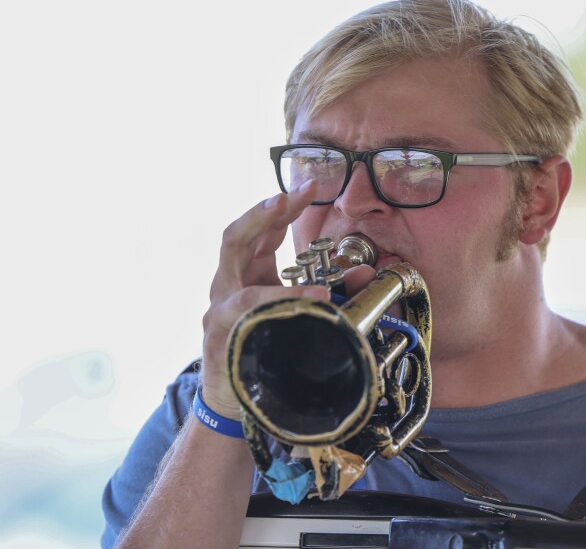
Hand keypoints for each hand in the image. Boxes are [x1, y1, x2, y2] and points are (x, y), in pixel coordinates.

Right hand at [200, 183, 329, 418]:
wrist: (236, 400)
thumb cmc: (268, 350)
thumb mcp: (301, 312)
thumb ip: (331, 290)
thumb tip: (364, 274)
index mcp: (248, 273)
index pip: (260, 230)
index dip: (282, 206)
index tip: (311, 186)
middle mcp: (228, 284)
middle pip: (235, 236)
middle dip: (263, 213)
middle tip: (289, 196)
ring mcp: (219, 307)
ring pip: (232, 266)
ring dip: (262, 246)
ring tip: (291, 218)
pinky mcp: (221, 332)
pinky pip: (245, 308)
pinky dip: (277, 298)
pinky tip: (307, 297)